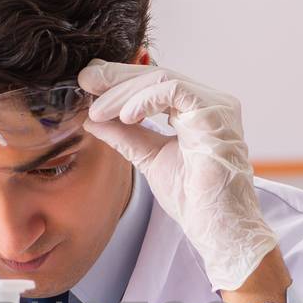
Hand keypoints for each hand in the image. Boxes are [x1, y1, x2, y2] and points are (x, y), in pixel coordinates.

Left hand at [77, 60, 278, 291]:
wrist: (216, 228)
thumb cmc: (193, 199)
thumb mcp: (148, 158)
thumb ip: (125, 135)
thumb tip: (92, 118)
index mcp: (197, 111)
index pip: (155, 84)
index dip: (120, 80)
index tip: (88, 83)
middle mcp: (210, 103)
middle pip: (158, 75)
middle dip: (117, 77)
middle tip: (85, 79)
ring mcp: (216, 107)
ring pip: (162, 79)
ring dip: (124, 92)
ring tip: (98, 110)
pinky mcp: (215, 115)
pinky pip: (174, 91)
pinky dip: (144, 100)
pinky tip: (124, 116)